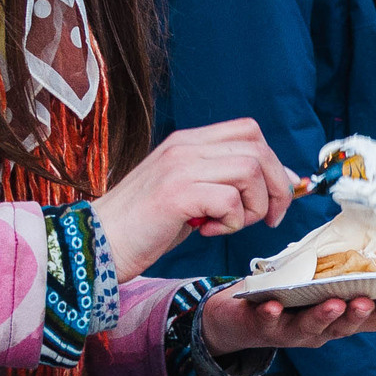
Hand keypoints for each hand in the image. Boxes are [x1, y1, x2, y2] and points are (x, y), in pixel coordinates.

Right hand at [89, 119, 298, 276]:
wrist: (96, 244)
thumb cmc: (145, 225)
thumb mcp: (189, 193)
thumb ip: (224, 181)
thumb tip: (279, 182)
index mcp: (187, 141)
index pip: (249, 131)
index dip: (274, 162)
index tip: (278, 195)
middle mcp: (184, 146)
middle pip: (257, 147)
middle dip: (276, 186)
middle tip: (269, 218)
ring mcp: (179, 167)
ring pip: (249, 171)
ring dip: (252, 206)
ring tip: (227, 225)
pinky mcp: (175, 194)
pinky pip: (229, 200)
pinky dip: (230, 222)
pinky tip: (206, 231)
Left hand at [198, 286, 375, 353]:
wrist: (235, 319)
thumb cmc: (287, 295)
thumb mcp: (320, 281)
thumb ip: (345, 267)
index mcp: (346, 316)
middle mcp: (327, 331)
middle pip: (353, 326)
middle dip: (364, 314)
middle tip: (371, 301)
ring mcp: (296, 333)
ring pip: (314, 330)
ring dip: (325, 317)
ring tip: (334, 303)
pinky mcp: (265, 328)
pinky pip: (269, 324)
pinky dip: (272, 315)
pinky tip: (272, 306)